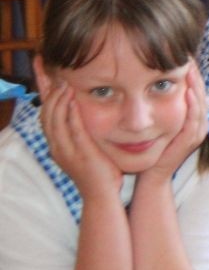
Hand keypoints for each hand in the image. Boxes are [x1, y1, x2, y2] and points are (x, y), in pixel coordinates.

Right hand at [40, 84, 121, 199]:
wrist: (102, 195)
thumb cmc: (99, 170)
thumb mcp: (86, 147)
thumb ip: (83, 131)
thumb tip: (86, 112)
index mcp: (57, 144)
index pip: (45, 114)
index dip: (45, 94)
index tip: (45, 74)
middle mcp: (56, 146)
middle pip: (45, 114)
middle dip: (47, 92)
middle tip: (52, 73)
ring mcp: (65, 151)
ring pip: (54, 120)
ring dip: (58, 99)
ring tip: (64, 82)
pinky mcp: (79, 153)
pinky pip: (71, 130)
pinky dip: (70, 113)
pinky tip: (72, 99)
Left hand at [140, 63, 208, 184]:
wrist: (149, 176)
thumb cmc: (150, 148)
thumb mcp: (157, 121)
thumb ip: (158, 104)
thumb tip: (150, 81)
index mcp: (192, 117)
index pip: (196, 89)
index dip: (192, 72)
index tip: (183, 54)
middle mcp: (198, 123)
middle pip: (201, 93)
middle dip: (195, 74)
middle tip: (189, 56)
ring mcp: (196, 132)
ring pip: (201, 104)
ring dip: (197, 86)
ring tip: (190, 69)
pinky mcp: (190, 141)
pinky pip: (194, 119)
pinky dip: (193, 105)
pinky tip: (188, 91)